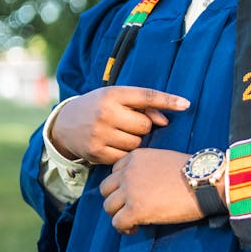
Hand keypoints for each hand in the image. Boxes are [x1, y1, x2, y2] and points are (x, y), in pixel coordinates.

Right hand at [50, 86, 189, 164]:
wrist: (65, 124)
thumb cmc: (99, 107)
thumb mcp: (116, 98)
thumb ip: (143, 105)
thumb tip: (165, 120)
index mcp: (112, 94)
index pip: (145, 96)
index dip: (167, 100)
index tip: (186, 104)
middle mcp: (105, 112)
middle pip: (145, 125)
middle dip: (142, 126)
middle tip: (128, 123)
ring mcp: (99, 134)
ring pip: (136, 143)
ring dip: (134, 141)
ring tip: (119, 134)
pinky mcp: (96, 152)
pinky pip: (125, 157)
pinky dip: (124, 153)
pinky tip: (113, 145)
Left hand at [99, 148, 211, 233]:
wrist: (205, 182)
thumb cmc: (192, 172)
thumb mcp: (163, 159)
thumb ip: (147, 167)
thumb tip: (143, 185)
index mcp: (135, 157)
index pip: (114, 172)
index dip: (121, 186)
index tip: (132, 194)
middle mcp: (128, 172)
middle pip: (106, 189)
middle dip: (116, 200)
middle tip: (129, 208)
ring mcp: (130, 191)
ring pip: (108, 207)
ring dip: (119, 215)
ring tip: (132, 221)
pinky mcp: (135, 210)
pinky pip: (117, 223)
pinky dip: (124, 228)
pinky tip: (135, 229)